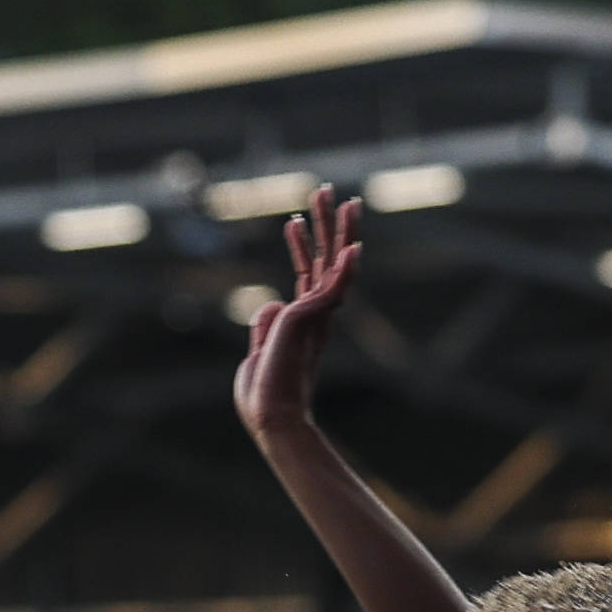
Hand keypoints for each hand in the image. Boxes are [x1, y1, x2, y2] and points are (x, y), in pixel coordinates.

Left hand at [233, 184, 360, 438]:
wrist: (271, 417)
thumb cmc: (265, 395)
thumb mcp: (258, 351)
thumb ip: (265, 324)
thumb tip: (272, 302)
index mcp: (305, 323)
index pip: (307, 276)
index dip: (301, 246)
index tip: (293, 221)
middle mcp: (316, 317)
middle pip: (327, 262)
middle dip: (329, 227)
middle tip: (329, 193)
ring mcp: (317, 319)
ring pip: (336, 267)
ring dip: (341, 233)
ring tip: (347, 201)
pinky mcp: (313, 322)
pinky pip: (334, 289)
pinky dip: (345, 268)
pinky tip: (353, 247)